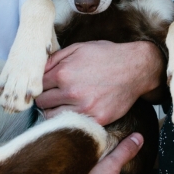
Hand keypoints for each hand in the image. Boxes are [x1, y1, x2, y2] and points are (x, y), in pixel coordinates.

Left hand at [37, 41, 163, 124]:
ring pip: (52, 117)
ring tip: (63, 104)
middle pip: (42, 103)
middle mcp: (71, 92)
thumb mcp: (78, 48)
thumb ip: (55, 58)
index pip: (37, 86)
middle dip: (45, 98)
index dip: (40, 85)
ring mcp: (85, 108)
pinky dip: (71, 120)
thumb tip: (37, 70)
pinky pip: (73, 125)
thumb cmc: (106, 56)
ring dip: (54, 111)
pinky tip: (76, 111)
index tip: (46, 86)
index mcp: (63, 73)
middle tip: (53, 95)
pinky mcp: (97, 120)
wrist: (136, 68)